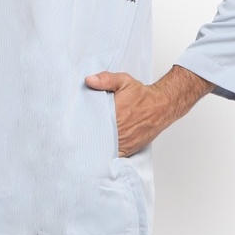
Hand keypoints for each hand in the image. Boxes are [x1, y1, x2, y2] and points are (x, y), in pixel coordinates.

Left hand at [85, 66, 213, 156]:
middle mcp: (119, 130)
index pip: (92, 123)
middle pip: (96, 138)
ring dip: (94, 147)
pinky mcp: (129, 149)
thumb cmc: (141, 95)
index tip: (73, 125)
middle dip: (86, 137)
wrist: (161, 106)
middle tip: (74, 137)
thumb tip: (89, 80)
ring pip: (103, 149)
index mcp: (115, 113)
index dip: (81, 125)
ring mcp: (124, 142)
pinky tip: (97, 152)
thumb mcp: (123, 81)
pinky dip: (105, 154)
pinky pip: (113, 155)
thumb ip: (106, 79)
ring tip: (83, 146)